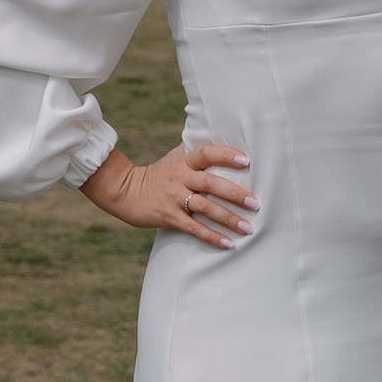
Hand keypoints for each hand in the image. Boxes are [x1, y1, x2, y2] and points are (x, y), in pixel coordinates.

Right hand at [82, 139, 253, 247]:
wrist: (125, 191)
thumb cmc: (158, 173)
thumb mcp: (175, 157)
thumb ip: (196, 151)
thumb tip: (224, 137)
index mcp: (183, 161)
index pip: (206, 153)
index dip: (225, 155)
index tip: (246, 160)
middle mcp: (180, 178)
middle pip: (210, 183)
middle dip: (235, 194)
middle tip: (255, 203)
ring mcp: (174, 198)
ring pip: (205, 208)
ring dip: (228, 219)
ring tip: (248, 228)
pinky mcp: (168, 217)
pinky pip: (193, 228)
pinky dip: (211, 236)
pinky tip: (228, 244)